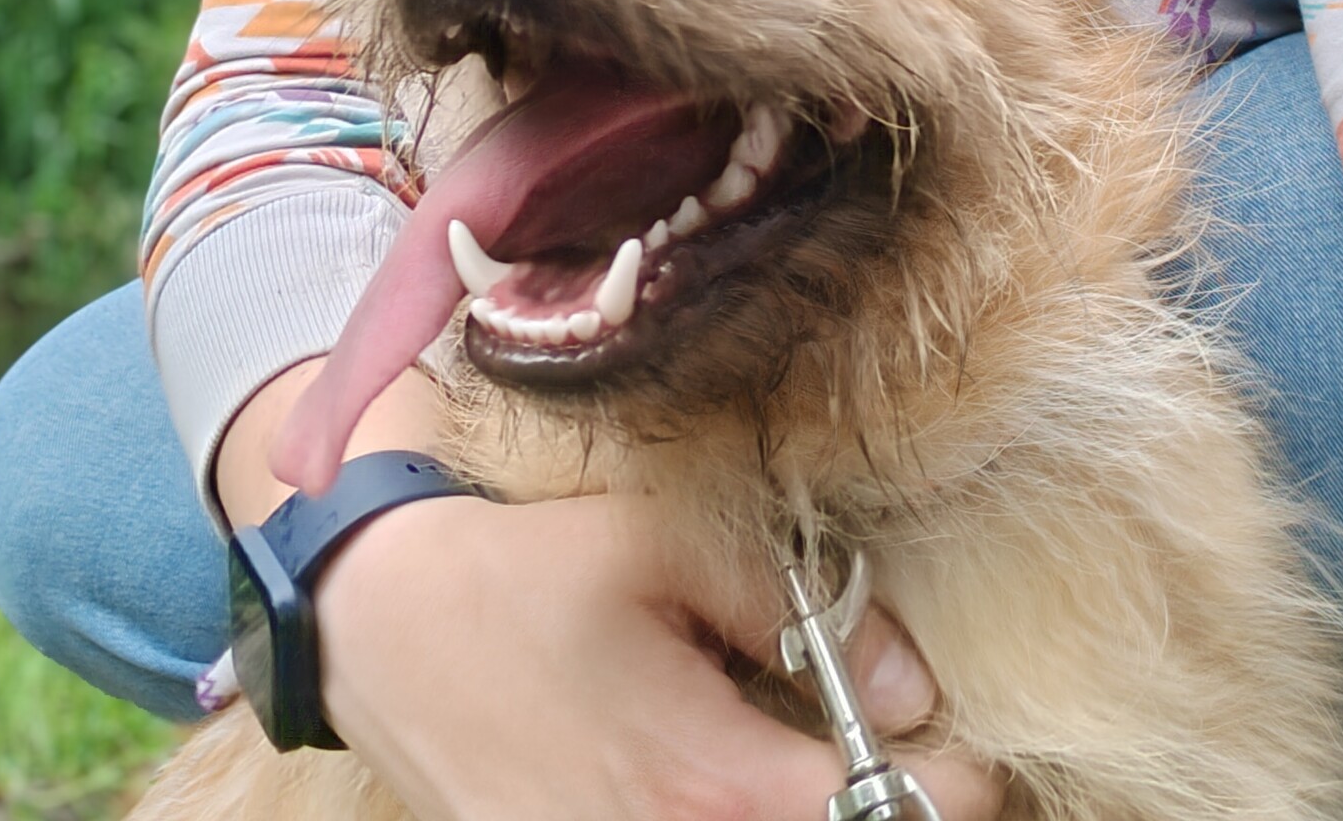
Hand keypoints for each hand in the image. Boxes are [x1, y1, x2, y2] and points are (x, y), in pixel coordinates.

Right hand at [217, 367, 1005, 820]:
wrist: (386, 626)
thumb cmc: (532, 572)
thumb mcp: (668, 549)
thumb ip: (799, 609)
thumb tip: (909, 680)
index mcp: (714, 782)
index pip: (898, 817)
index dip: (956, 778)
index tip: (955, 736)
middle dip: (889, 804)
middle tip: (895, 745)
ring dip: (811, 811)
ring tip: (810, 756)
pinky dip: (735, 815)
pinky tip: (730, 774)